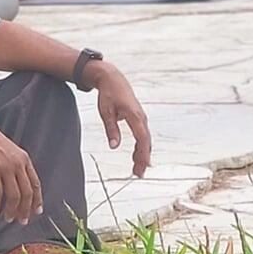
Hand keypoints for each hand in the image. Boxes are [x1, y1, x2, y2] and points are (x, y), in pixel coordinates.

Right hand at [0, 112, 41, 223]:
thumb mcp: (10, 152)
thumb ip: (17, 167)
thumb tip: (19, 187)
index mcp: (24, 159)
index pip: (35, 184)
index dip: (37, 200)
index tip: (36, 212)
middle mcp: (18, 163)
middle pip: (26, 193)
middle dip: (25, 210)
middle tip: (21, 221)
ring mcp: (5, 166)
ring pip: (13, 195)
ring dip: (11, 210)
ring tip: (7, 218)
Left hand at [87, 63, 151, 177]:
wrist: (112, 79)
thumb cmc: (108, 94)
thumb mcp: (106, 112)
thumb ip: (111, 130)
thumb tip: (114, 146)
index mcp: (134, 115)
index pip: (142, 138)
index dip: (143, 153)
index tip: (141, 166)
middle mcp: (141, 117)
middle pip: (146, 141)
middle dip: (143, 158)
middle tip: (138, 174)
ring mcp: (141, 117)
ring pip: (145, 139)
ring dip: (142, 154)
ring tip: (138, 169)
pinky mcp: (138, 118)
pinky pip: (142, 135)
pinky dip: (140, 146)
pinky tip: (136, 156)